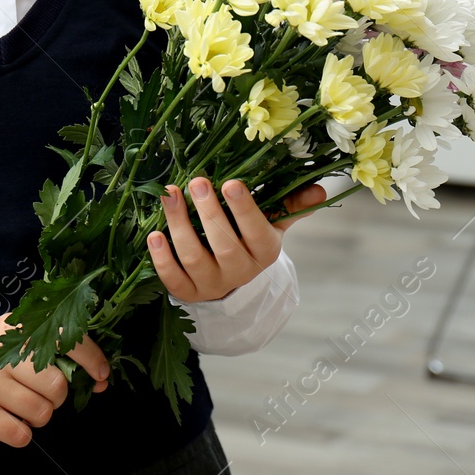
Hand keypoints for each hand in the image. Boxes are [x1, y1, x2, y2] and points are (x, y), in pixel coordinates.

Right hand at [0, 312, 108, 445]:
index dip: (91, 358)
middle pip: (57, 383)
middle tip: (45, 396)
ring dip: (40, 417)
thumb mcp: (12, 341)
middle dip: (58, 398)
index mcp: (16, 326)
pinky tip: (11, 422)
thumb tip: (100, 377)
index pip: (66, 336)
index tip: (100, 375)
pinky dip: (22, 434)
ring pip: (41, 411)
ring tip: (23, 408)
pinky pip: (20, 434)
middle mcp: (1, 351)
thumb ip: (52, 351)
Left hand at [146, 178, 326, 303]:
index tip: (231, 182)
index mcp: (264, 252)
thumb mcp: (273, 224)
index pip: (256, 231)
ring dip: (180, 226)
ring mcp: (212, 284)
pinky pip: (173, 278)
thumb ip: (292, 205)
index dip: (244, 209)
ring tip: (169, 195)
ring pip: (194, 257)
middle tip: (197, 181)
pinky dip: (162, 258)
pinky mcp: (187, 293)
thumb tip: (320, 189)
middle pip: (223, 245)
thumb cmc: (250, 241)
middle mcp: (239, 272)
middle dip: (209, 212)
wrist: (233, 286)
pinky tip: (154, 234)